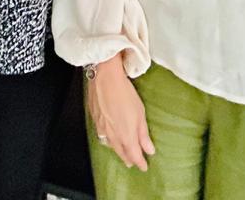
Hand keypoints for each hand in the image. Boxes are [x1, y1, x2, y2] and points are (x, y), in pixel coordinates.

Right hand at [86, 57, 154, 171]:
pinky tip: (109, 137)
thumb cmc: (124, 94)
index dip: (140, 162)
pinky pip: (102, 136)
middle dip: (128, 159)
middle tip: (133, 163)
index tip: (144, 166)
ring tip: (122, 153)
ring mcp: (102, 128)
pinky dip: (108, 141)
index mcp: (125, 136)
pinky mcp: (95, 119)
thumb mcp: (140, 114)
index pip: (134, 155)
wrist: (105, 78)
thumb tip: (149, 150)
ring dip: (118, 151)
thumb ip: (143, 134)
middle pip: (121, 152)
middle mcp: (112, 135)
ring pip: (110, 145)